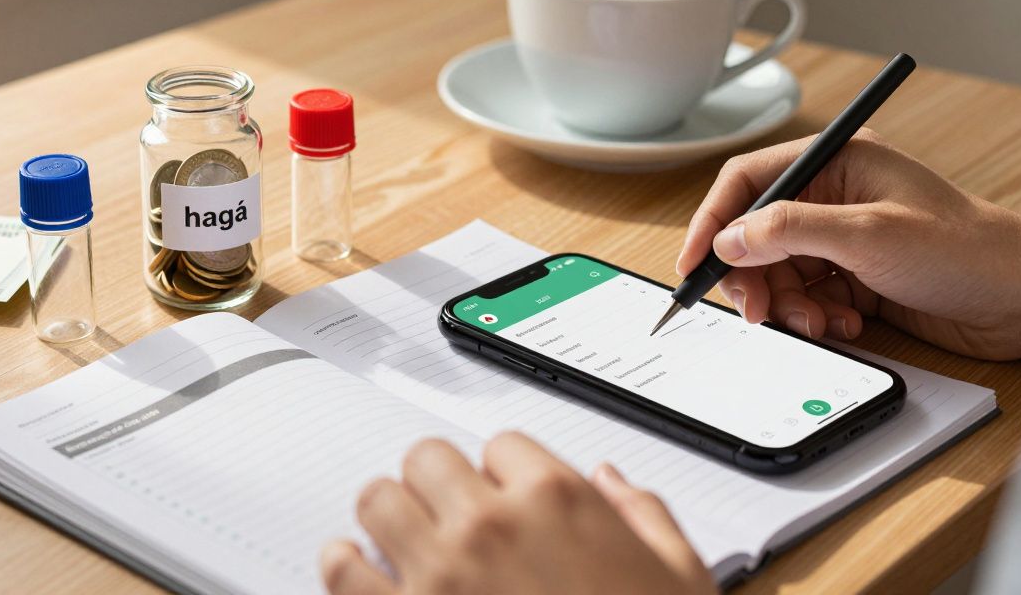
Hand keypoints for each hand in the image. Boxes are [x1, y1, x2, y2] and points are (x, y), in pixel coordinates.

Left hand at [320, 433, 714, 594]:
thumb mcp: (679, 576)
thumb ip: (645, 517)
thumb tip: (613, 483)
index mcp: (557, 499)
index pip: (502, 445)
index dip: (503, 474)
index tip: (506, 497)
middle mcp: (490, 524)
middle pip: (428, 457)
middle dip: (438, 483)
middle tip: (449, 512)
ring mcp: (440, 571)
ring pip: (377, 499)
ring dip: (389, 515)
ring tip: (403, 536)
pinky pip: (341, 566)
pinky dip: (344, 563)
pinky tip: (361, 571)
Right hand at [677, 130, 1020, 359]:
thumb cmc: (965, 249)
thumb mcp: (867, 234)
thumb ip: (789, 231)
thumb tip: (729, 239)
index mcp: (834, 163)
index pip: (747, 182)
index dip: (713, 221)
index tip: (693, 262)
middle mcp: (831, 197)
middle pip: (755, 235)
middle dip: (752, 277)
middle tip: (757, 311)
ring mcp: (841, 239)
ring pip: (776, 273)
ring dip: (786, 304)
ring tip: (818, 321)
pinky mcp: (852, 277)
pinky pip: (804, 298)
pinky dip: (813, 316)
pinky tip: (846, 322)